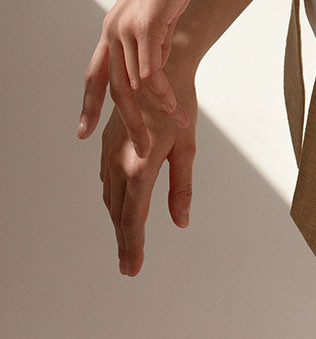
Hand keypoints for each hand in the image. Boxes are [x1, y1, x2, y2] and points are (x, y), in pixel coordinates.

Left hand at [77, 0, 207, 155]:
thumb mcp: (158, 11)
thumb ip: (153, 36)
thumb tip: (157, 60)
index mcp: (111, 30)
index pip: (95, 75)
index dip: (90, 105)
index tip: (84, 133)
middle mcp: (112, 32)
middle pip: (115, 89)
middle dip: (127, 123)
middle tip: (135, 152)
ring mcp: (126, 29)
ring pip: (133, 85)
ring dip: (153, 112)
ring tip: (171, 128)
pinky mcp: (146, 26)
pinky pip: (151, 70)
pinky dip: (162, 92)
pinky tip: (173, 107)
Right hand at [99, 65, 198, 274]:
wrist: (159, 69)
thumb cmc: (179, 107)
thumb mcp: (187, 148)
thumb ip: (181, 187)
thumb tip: (181, 221)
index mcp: (140, 167)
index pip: (133, 219)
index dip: (132, 247)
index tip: (132, 269)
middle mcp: (119, 163)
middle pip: (118, 214)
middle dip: (124, 242)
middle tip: (129, 267)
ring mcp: (109, 153)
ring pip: (110, 199)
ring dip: (117, 222)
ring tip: (126, 244)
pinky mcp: (107, 145)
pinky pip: (106, 181)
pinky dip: (113, 201)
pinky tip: (121, 209)